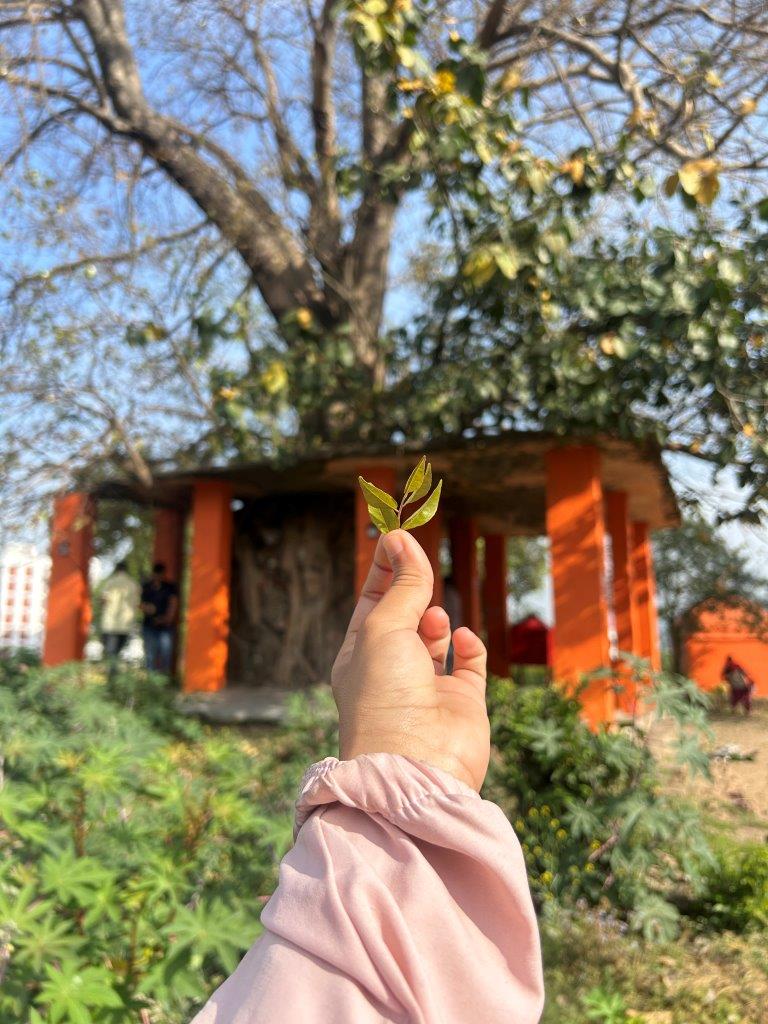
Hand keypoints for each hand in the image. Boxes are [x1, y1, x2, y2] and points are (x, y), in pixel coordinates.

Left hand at [331, 529, 489, 790]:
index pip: (372, 602)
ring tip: (432, 618)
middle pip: (404, 616)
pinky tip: (463, 638)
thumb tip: (402, 538)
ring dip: (435, 619)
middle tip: (420, 561)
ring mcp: (428, 687)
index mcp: (360, 656)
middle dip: (412, 590)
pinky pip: (468, 663)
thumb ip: (401, 584)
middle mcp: (392, 671)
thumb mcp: (383, 628)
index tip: (397, 535)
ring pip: (436, 637)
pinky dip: (469, 645)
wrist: (416, 764)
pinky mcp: (462, 702)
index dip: (385, 569)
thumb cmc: (384, 695)